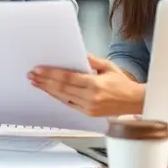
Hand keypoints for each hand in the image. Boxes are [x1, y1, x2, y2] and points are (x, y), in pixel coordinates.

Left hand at [29, 55, 144, 116]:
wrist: (135, 102)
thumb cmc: (123, 84)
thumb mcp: (107, 66)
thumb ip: (90, 60)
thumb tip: (75, 53)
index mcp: (95, 84)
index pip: (67, 78)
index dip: (51, 74)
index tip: (39, 70)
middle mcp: (90, 97)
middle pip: (61, 88)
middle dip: (44, 81)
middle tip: (32, 75)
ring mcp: (88, 107)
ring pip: (62, 98)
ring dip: (47, 90)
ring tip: (36, 83)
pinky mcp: (88, 113)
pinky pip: (68, 104)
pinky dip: (58, 97)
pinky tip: (49, 92)